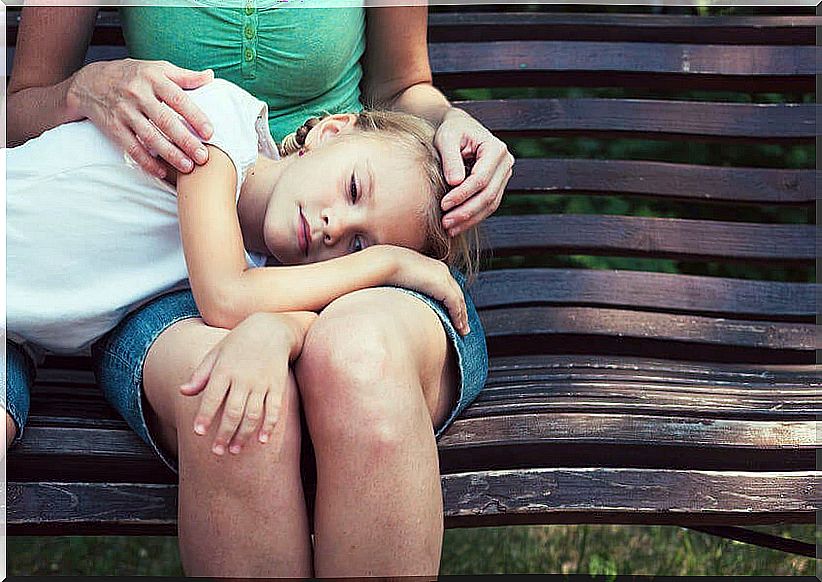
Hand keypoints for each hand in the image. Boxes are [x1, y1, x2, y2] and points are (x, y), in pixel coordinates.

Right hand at [67, 58, 214, 178]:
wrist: (89, 82)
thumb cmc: (132, 75)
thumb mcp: (156, 68)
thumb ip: (184, 75)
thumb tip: (211, 76)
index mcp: (152, 78)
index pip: (178, 99)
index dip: (195, 116)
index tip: (209, 133)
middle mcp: (138, 94)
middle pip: (165, 121)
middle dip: (186, 141)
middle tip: (203, 157)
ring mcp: (124, 112)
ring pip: (149, 137)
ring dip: (170, 154)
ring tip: (188, 167)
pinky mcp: (113, 127)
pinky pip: (131, 147)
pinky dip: (146, 161)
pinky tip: (161, 171)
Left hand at [179, 313, 297, 455]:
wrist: (271, 329)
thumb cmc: (238, 342)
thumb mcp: (216, 353)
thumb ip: (201, 375)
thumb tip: (183, 392)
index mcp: (225, 370)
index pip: (212, 397)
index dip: (205, 416)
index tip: (198, 433)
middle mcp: (243, 378)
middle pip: (232, 412)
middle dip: (224, 434)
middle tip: (217, 452)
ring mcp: (262, 383)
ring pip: (252, 415)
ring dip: (243, 435)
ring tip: (234, 450)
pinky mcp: (278, 385)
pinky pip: (273, 409)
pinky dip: (269, 426)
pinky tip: (262, 440)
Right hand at [382, 246, 469, 335]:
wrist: (387, 261)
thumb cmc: (389, 269)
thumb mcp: (404, 278)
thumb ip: (412, 287)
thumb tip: (408, 298)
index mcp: (434, 267)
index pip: (449, 286)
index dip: (454, 301)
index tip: (454, 313)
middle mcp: (442, 270)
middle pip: (457, 293)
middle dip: (462, 310)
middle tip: (463, 325)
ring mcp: (443, 277)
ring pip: (459, 300)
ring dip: (462, 316)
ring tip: (462, 330)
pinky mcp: (442, 285)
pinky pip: (454, 304)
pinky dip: (457, 316)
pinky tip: (458, 326)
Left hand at [435, 108, 514, 236]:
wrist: (460, 129)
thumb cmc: (452, 131)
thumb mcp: (447, 138)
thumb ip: (450, 158)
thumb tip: (455, 182)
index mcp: (496, 149)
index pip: (481, 178)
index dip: (462, 194)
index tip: (443, 204)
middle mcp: (506, 163)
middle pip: (489, 195)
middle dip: (466, 212)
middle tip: (445, 223)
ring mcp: (504, 176)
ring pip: (491, 204)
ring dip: (470, 219)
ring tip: (449, 229)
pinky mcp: (498, 185)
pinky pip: (488, 205)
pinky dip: (473, 217)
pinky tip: (457, 225)